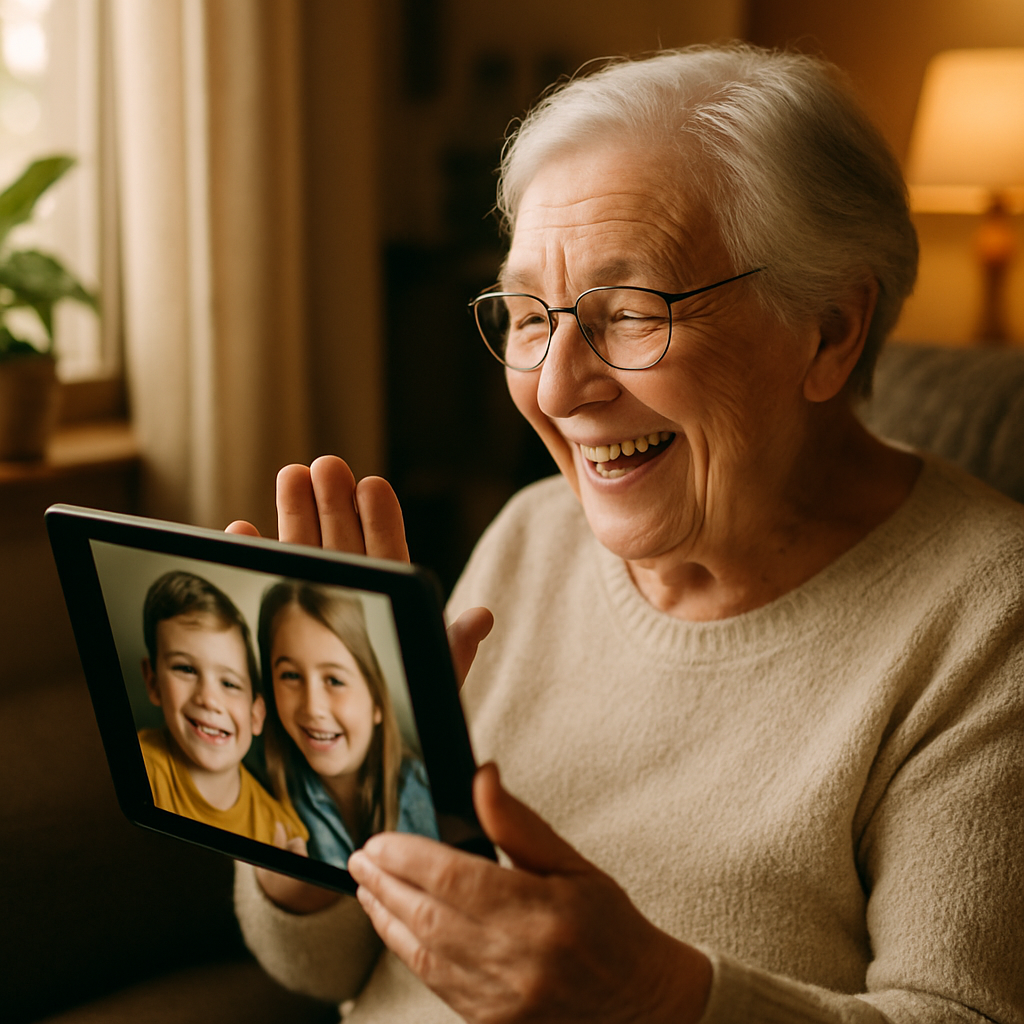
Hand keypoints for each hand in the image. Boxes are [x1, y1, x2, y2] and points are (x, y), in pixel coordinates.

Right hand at [229, 457, 493, 909]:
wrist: (348, 806)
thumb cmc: (397, 750)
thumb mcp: (429, 696)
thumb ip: (449, 656)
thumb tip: (479, 615)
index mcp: (394, 621)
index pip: (390, 562)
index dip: (381, 523)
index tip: (372, 484)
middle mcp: (353, 618)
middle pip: (343, 550)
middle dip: (332, 507)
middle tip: (321, 466)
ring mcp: (312, 629)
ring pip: (304, 564)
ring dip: (294, 521)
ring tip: (287, 477)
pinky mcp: (277, 649)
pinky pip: (263, 597)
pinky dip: (253, 562)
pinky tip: (240, 528)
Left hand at [347, 764, 711, 1023]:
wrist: (642, 1004)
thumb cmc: (612, 929)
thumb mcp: (574, 865)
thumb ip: (519, 824)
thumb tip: (483, 778)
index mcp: (542, 914)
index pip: (455, 880)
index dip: (408, 857)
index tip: (381, 840)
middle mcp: (517, 960)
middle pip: (429, 915)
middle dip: (385, 882)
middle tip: (361, 858)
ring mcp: (501, 999)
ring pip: (424, 953)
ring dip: (386, 917)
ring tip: (365, 887)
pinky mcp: (491, 1022)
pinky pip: (435, 983)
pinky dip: (408, 951)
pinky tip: (394, 927)